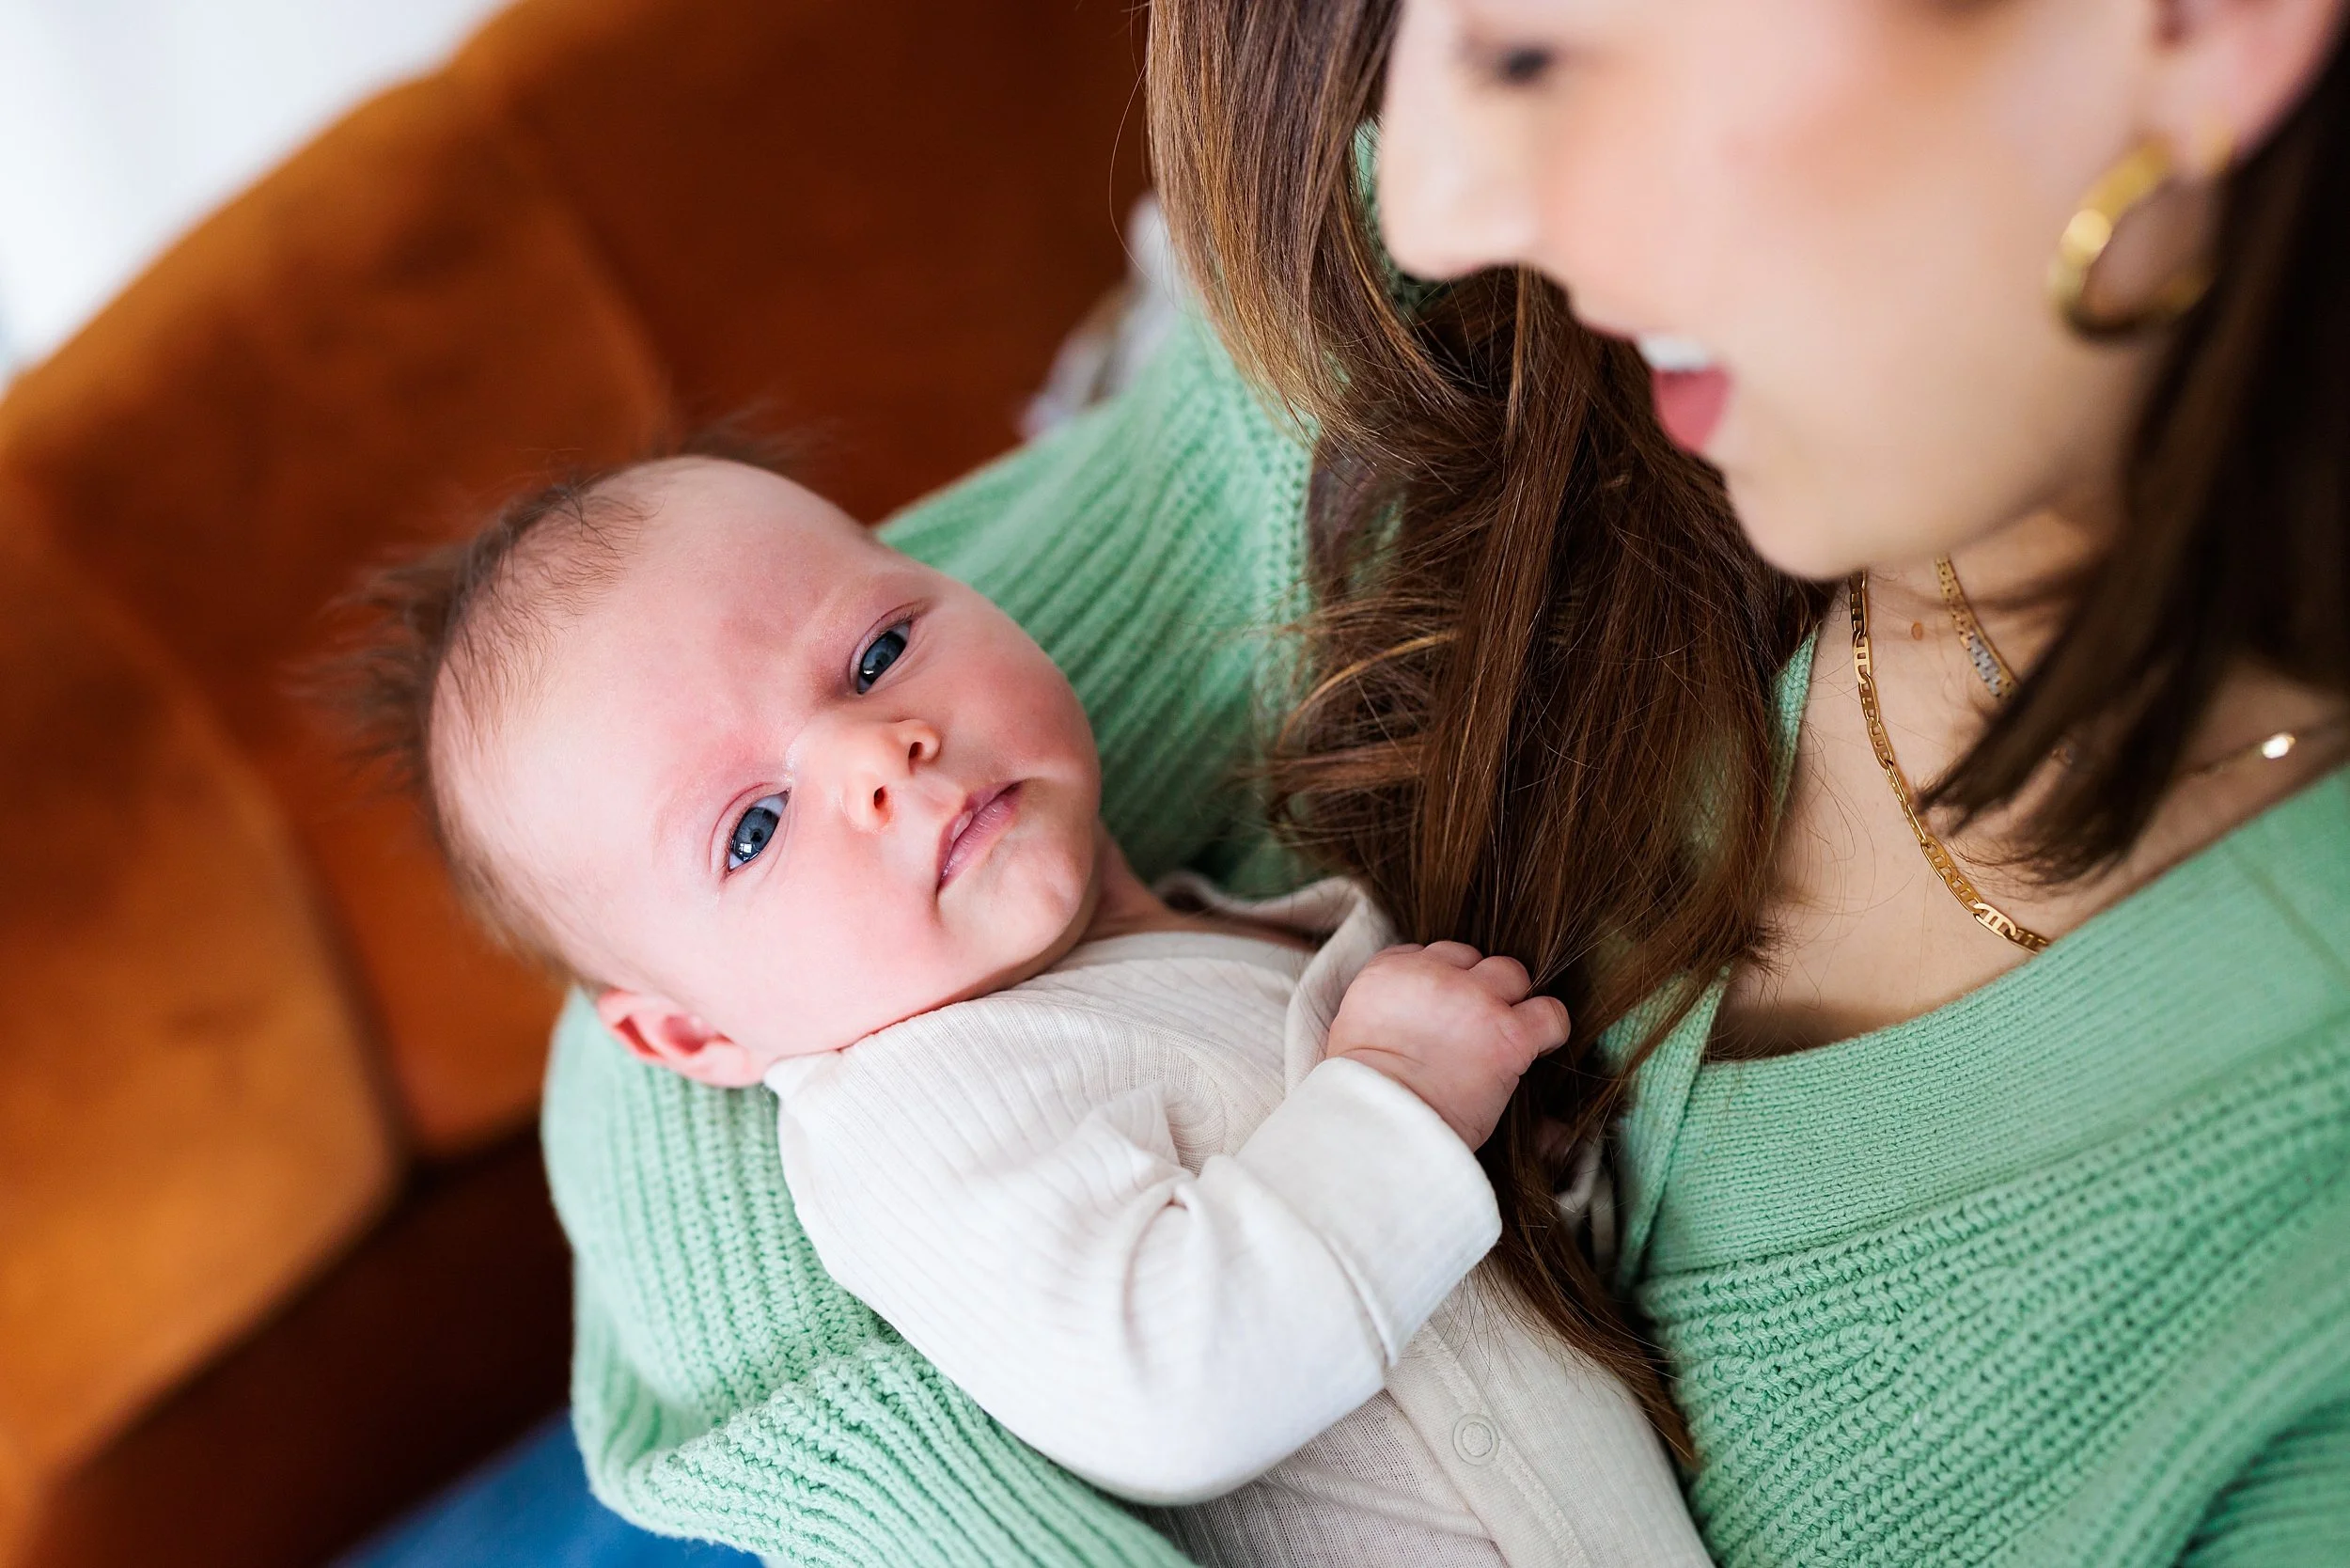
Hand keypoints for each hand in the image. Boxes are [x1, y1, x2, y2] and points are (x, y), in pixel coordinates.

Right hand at [1325, 942, 1569, 1148]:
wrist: (1378, 1124)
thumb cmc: (1361, 1095)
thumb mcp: (1353, 1033)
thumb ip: (1384, 1008)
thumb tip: (1407, 1019)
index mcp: (1387, 972)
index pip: (1429, 953)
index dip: (1441, 983)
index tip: (1440, 1015)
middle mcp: (1432, 974)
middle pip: (1470, 956)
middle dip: (1475, 986)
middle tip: (1470, 1027)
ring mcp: (1475, 999)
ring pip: (1512, 974)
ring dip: (1511, 1001)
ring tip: (1503, 1036)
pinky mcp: (1509, 1034)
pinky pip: (1550, 1014)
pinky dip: (1550, 1029)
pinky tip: (1536, 1049)